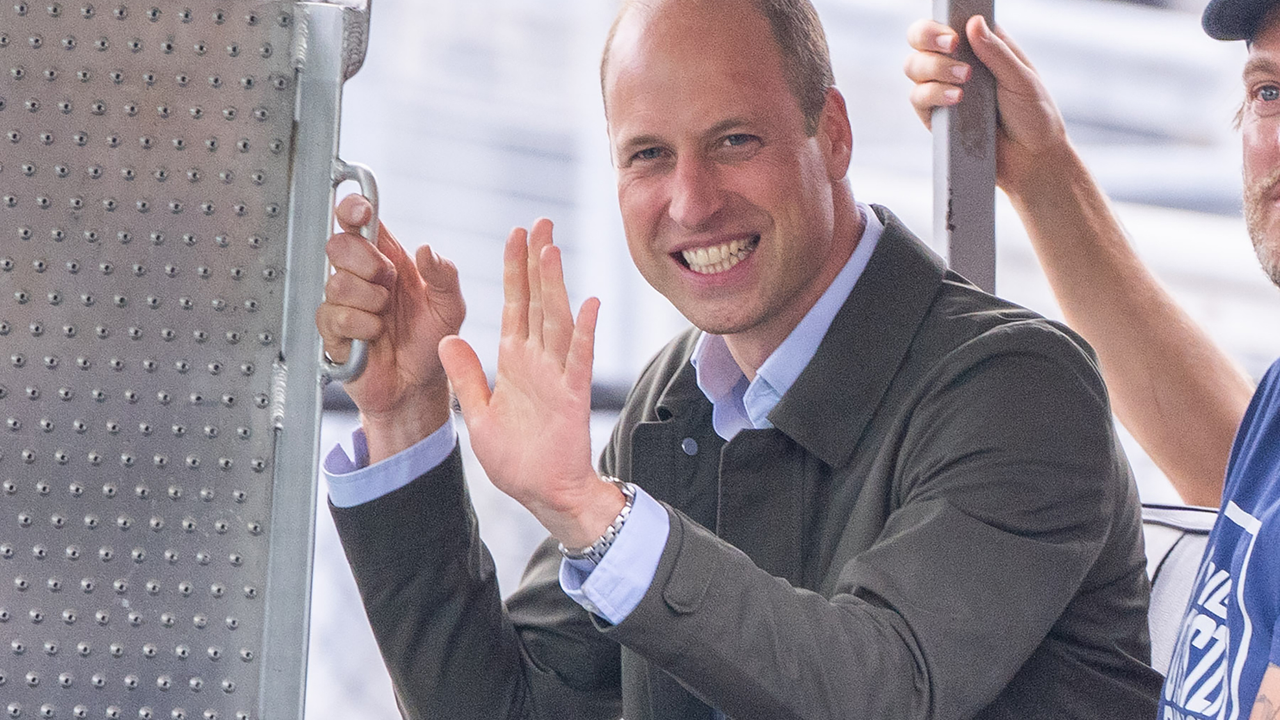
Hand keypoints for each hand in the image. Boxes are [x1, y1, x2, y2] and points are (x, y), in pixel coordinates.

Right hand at [315, 194, 464, 460]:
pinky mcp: (332, 332)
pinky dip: (362, 327)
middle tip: (389, 283)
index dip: (352, 208)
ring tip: (386, 318)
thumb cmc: (432, 341)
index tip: (361, 212)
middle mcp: (361, 277)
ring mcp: (344, 304)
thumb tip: (426, 249)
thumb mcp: (451, 305)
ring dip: (368, 300)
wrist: (419, 386)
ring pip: (336, 282)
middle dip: (366, 261)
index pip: (356, 221)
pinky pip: (334, 317)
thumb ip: (445, 275)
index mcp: (387, 259)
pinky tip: (375, 335)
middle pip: (337, 244)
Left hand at [438, 219, 621, 547]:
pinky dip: (583, 331)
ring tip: (551, 249)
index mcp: (514, 362)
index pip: (515, 305)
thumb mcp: (478, 414)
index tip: (516, 236)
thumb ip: (466, 375)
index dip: (515, 270)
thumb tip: (447, 337)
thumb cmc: (517, 459)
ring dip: (554, 284)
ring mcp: (557, 376)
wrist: (543, 493)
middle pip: (538, 301)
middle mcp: (538, 361)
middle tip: (540, 222)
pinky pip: (578, 358)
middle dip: (536, 261)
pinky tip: (587, 303)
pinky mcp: (572, 397)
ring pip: (557, 320)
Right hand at [904, 16, 1071, 194]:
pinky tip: (956, 100)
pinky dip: (932, 95)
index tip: (954, 31)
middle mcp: (957, 65)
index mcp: (981, 48)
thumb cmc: (1034, 117)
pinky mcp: (936, 118)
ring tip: (964, 80)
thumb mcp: (1022, 80)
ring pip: (914, 67)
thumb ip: (997, 53)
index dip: (942, 21)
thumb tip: (973, 23)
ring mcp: (943, 91)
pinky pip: (918, 99)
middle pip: (921, 40)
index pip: (950, 22)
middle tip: (951, 45)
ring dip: (933, 68)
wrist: (1031, 161)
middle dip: (927, 37)